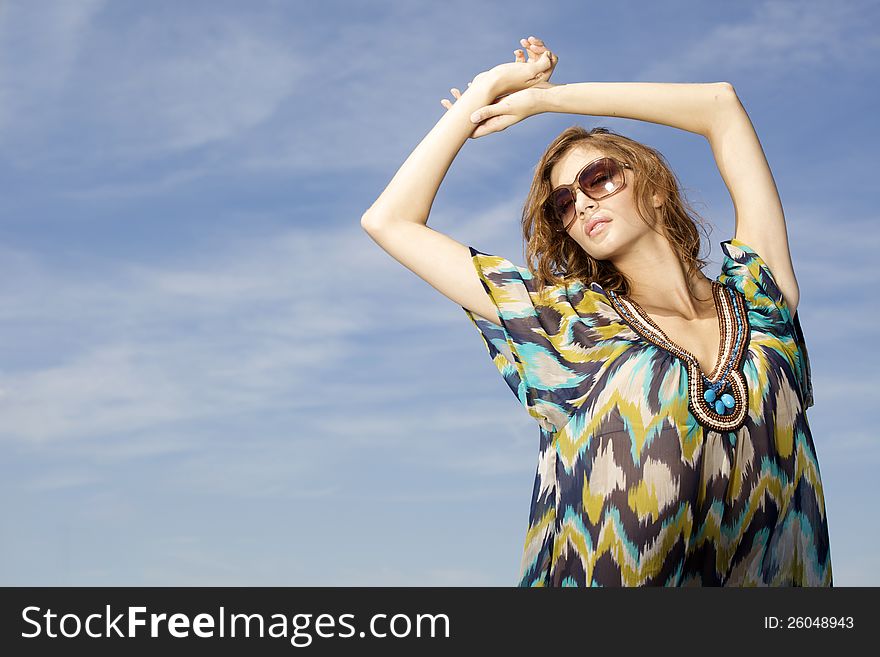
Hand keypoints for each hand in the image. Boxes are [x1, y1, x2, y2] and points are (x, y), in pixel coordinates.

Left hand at [440, 36, 558, 138]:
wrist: (543, 96)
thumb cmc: (527, 102)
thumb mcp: (506, 106)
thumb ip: (488, 112)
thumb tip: (470, 119)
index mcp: (495, 124)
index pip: (472, 130)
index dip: (458, 124)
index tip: (448, 109)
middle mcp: (495, 120)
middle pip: (472, 120)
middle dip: (459, 110)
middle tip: (446, 99)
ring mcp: (498, 112)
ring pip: (478, 109)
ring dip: (467, 101)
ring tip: (456, 91)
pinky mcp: (502, 103)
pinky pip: (485, 101)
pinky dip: (477, 95)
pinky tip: (471, 85)